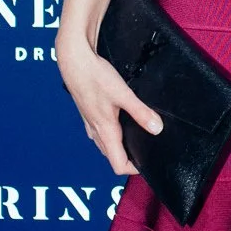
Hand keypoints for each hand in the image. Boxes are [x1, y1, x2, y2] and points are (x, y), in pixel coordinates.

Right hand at [56, 35, 161, 176]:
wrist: (74, 61)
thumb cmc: (95, 76)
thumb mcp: (123, 94)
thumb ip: (141, 112)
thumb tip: (157, 128)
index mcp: (105, 131)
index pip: (118, 165)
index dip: (134, 169)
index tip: (148, 164)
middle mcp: (95, 131)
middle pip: (112, 157)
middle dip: (129, 159)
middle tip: (146, 152)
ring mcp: (90, 123)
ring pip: (106, 145)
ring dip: (120, 148)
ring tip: (137, 140)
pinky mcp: (89, 114)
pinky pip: (101, 133)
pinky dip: (113, 136)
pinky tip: (122, 123)